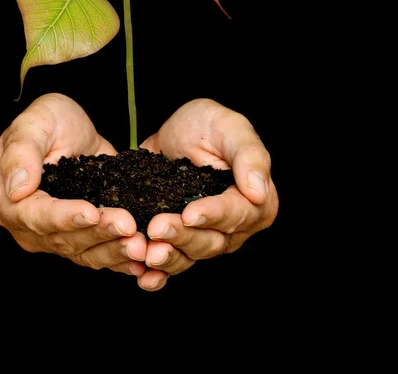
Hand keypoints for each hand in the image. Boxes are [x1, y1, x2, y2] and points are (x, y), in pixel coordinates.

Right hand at [0, 93, 147, 276]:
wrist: (71, 125)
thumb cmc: (47, 120)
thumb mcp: (34, 123)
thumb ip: (21, 152)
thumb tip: (17, 189)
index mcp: (7, 201)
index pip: (34, 216)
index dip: (64, 217)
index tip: (91, 212)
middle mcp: (29, 226)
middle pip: (63, 239)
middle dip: (98, 233)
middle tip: (129, 226)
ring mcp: (55, 235)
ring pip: (84, 251)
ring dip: (114, 250)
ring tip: (140, 244)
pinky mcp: (80, 236)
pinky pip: (99, 253)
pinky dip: (121, 258)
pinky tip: (142, 258)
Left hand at [139, 98, 278, 289]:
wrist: (175, 131)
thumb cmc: (208, 124)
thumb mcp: (230, 126)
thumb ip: (249, 155)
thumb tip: (258, 192)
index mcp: (255, 201)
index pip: (236, 213)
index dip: (213, 215)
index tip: (190, 213)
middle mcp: (234, 226)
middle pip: (212, 240)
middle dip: (183, 236)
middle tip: (156, 228)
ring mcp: (206, 235)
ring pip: (190, 255)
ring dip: (169, 257)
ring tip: (147, 252)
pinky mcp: (181, 238)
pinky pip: (173, 262)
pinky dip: (159, 274)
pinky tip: (144, 278)